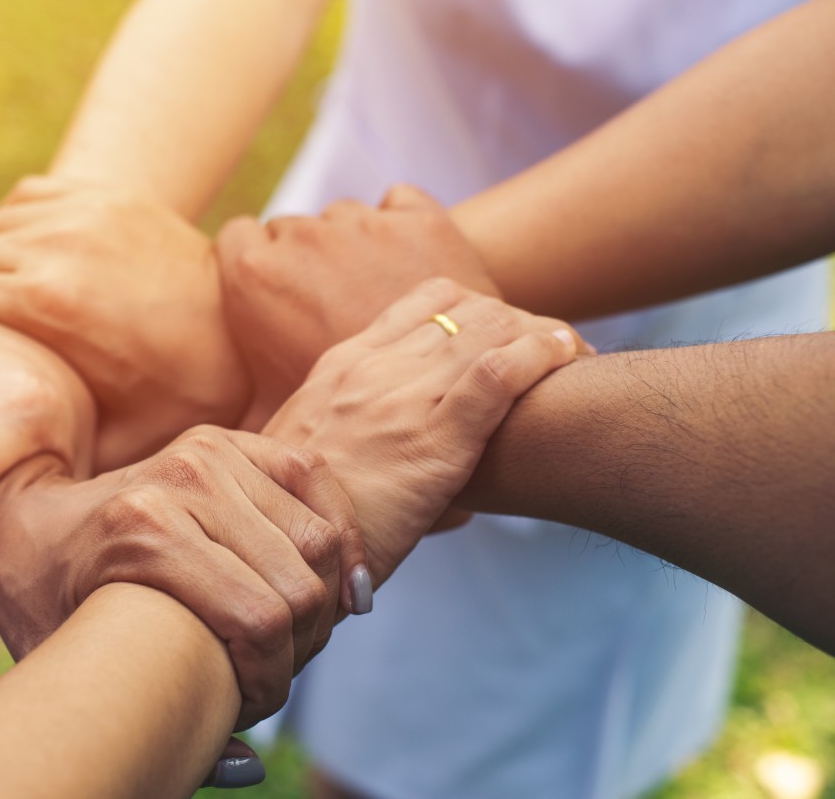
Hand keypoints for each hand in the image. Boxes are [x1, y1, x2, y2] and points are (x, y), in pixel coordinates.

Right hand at [0, 176, 249, 469]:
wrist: (240, 318)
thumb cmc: (179, 390)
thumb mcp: (115, 439)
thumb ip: (44, 459)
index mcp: (48, 304)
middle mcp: (55, 246)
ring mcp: (79, 211)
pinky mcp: (100, 195)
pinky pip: (24, 199)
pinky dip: (14, 227)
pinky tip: (25, 262)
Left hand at [0, 425, 368, 729]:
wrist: (28, 524)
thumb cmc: (48, 604)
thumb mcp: (76, 669)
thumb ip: (160, 723)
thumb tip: (247, 763)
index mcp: (143, 531)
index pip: (260, 621)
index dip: (271, 681)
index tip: (251, 708)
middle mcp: (181, 480)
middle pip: (297, 585)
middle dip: (299, 647)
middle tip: (274, 675)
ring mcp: (208, 451)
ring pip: (318, 539)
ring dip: (324, 597)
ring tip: (295, 636)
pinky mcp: (229, 439)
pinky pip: (315, 482)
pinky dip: (341, 532)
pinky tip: (343, 580)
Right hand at [217, 185, 495, 426]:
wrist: (457, 421)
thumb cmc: (344, 430)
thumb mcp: (271, 419)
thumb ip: (235, 402)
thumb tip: (196, 437)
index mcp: (255, 275)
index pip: (237, 238)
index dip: (254, 262)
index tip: (274, 288)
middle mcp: (304, 238)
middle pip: (292, 229)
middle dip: (307, 257)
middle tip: (329, 301)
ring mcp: (364, 226)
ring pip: (346, 216)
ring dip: (356, 242)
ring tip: (376, 288)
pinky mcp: (422, 222)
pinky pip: (401, 201)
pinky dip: (405, 223)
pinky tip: (414, 261)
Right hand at [264, 278, 586, 584]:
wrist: (278, 550)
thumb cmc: (295, 519)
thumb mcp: (304, 453)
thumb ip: (345, 436)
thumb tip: (384, 462)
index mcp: (342, 365)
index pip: (425, 303)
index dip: (477, 311)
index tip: (507, 336)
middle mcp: (373, 366)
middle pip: (466, 307)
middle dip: (519, 320)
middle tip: (555, 348)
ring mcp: (402, 396)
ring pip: (490, 326)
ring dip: (542, 332)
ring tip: (574, 352)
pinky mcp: (435, 437)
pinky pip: (500, 371)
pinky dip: (543, 353)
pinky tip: (566, 356)